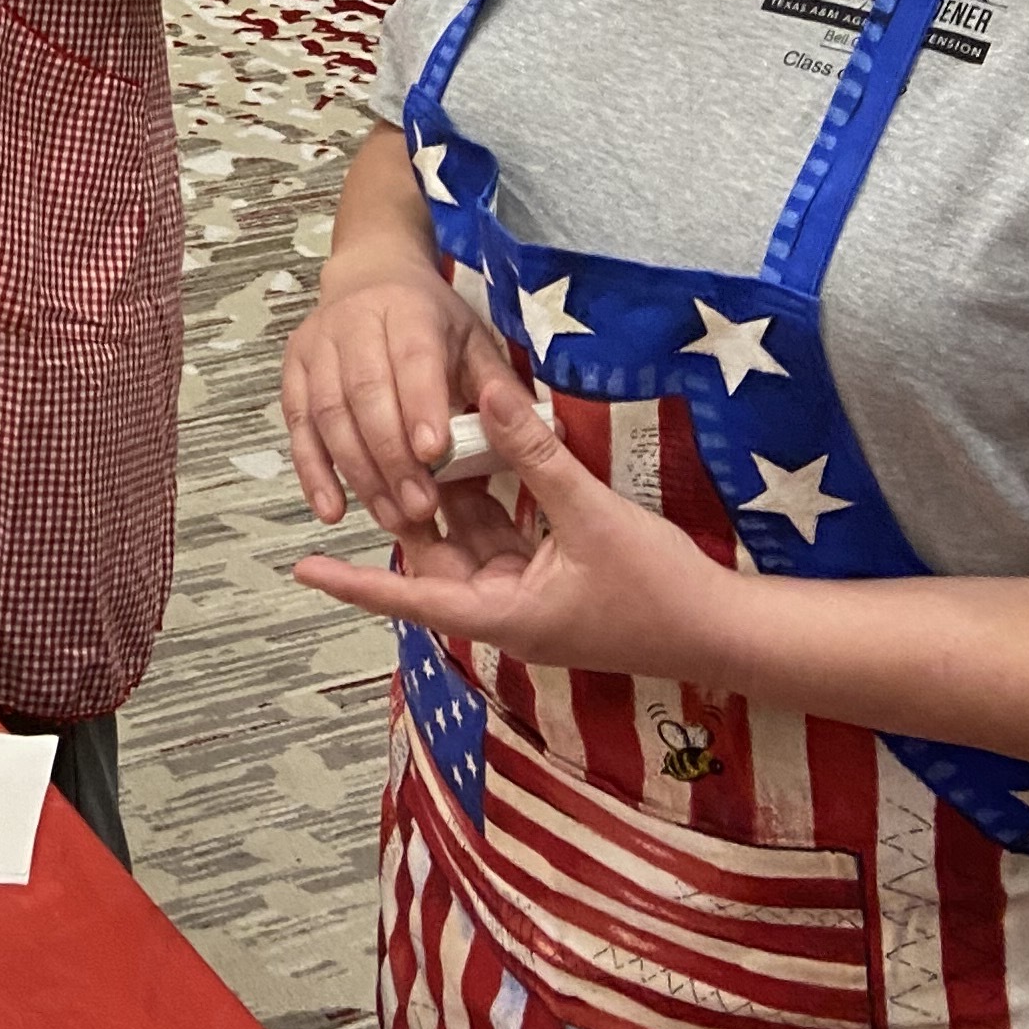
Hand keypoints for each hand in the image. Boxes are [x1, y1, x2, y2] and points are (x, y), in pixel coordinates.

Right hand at [282, 259, 513, 536]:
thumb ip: (500, 387)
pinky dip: (312, 472)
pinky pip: (298, 428)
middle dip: (391, 456)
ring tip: (389, 517)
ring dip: (357, 472)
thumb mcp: (473, 338)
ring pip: (328, 413)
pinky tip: (333, 509)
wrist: (369, 277)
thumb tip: (549, 434)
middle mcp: (355, 323)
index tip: (435, 455)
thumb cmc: (429, 319)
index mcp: (409, 310)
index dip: (421, 406)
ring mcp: (317, 347)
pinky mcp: (292, 372)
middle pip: (365, 392)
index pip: (413, 358)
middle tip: (419, 507)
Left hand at [294, 369, 742, 681]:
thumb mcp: (591, 513)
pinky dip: (490, 509)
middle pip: (436, 564)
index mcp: (504, 615)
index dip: (356, 581)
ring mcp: (531, 604)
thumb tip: (485, 396)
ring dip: (451, 505)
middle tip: (374, 462)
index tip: (304, 567)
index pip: (411, 596)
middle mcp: (507, 614)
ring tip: (418, 451)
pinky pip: (504, 546)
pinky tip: (481, 464)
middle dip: (408, 515)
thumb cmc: (660, 589)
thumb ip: (534, 453)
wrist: (723, 632)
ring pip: (470, 550)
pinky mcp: (554, 589)